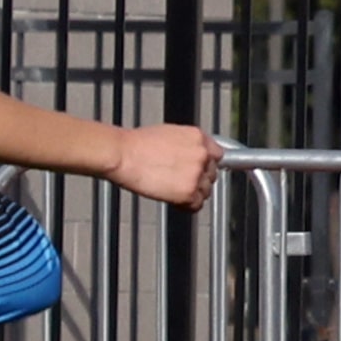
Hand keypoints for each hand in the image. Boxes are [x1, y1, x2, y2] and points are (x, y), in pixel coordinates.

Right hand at [107, 124, 221, 211]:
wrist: (123, 155)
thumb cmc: (136, 145)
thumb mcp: (169, 134)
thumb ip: (187, 145)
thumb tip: (190, 155)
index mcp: (198, 137)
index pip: (217, 155)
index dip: (206, 165)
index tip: (200, 170)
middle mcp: (202, 154)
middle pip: (212, 175)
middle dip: (198, 180)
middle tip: (180, 181)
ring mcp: (196, 174)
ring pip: (206, 192)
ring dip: (192, 194)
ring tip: (174, 190)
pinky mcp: (188, 192)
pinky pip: (196, 205)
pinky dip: (186, 206)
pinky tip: (174, 200)